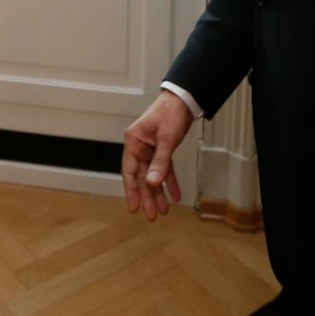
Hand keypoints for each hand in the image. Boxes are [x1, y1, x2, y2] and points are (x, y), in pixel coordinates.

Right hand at [122, 91, 191, 221]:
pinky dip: (169, 181)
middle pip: (141, 177)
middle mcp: (139, 146)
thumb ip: (160, 162)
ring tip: (164, 211)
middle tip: (152, 217)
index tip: (134, 208)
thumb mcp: (166, 139)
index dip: (131, 191)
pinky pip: (164, 169)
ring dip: (158, 193)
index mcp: (134, 142)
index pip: (129, 171)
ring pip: (153, 175)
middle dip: (147, 197)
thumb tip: (152, 183)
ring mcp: (150, 148)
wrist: (184, 99)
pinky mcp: (162, 148)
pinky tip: (175, 195)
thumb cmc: (171, 113)